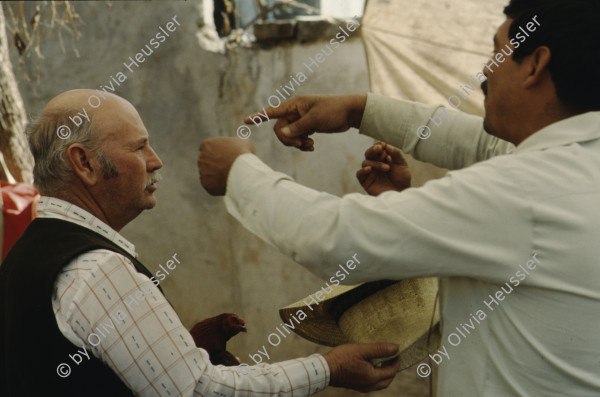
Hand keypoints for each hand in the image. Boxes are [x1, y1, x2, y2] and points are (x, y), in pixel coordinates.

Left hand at [198, 137, 254, 195]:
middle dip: (214, 163)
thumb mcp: (243, 142)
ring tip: (230, 176)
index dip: (216, 151)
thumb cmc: (243, 155)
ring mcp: (202, 172)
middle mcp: (201, 158)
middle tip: (227, 167)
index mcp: (207, 145)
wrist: (242, 172)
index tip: (224, 155)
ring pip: (207, 173)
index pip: (206, 147)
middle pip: (206, 161)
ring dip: (215, 174)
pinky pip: (210, 184)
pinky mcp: (206, 184)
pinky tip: (227, 183)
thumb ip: (235, 141)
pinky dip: (217, 184)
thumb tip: (237, 143)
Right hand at [244, 95, 366, 150]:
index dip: (258, 117)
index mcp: (294, 105)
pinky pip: (297, 138)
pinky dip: (303, 144)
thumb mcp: (314, 120)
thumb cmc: (333, 111)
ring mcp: (300, 120)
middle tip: (301, 143)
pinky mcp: (307, 127)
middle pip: (280, 130)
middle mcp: (295, 112)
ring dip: (297, 143)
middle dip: (288, 139)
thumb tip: (280, 134)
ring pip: (289, 136)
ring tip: (310, 145)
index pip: (272, 111)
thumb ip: (297, 128)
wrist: (349, 113)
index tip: (245, 121)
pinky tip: (312, 146)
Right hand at [323, 343, 400, 392]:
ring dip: (385, 374)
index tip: (396, 351)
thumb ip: (379, 349)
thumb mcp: (361, 350)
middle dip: (392, 369)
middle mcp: (369, 385)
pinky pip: (372, 384)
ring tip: (382, 361)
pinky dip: (377, 376)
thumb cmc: (342, 358)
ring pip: (380, 383)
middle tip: (391, 357)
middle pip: (388, 380)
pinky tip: (371, 367)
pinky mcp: (356, 386)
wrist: (325, 369)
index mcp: (373, 377)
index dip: (396, 361)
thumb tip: (395, 348)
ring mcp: (362, 387)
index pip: (392, 371)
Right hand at [356, 142, 410, 195]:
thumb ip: (396, 154)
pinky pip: (359, 174)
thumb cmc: (402, 179)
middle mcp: (374, 164)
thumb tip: (387, 145)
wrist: (401, 193)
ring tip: (387, 168)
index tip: (383, 145)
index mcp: (382, 158)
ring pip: (365, 162)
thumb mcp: (402, 164)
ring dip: (375, 163)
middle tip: (380, 148)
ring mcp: (370, 173)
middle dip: (373, 150)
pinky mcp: (365, 181)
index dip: (379, 145)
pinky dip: (363, 170)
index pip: (377, 148)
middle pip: (368, 153)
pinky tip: (370, 169)